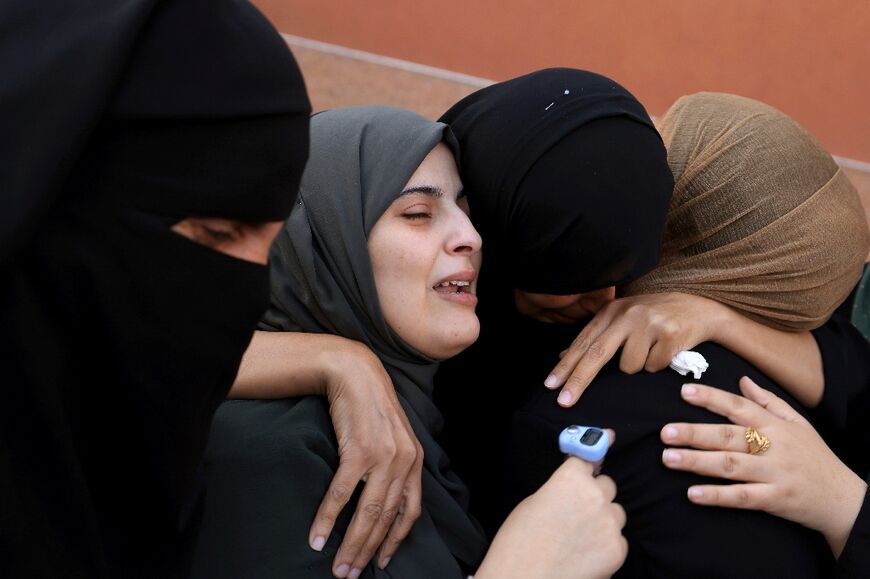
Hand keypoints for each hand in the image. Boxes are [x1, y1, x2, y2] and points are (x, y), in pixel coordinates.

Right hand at [311, 341, 423, 577]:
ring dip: (350, 544)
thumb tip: (383, 498)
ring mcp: (383, 457)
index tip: (382, 562)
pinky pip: (342, 494)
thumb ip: (395, 465)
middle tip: (350, 575)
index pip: (410, 512)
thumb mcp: (393, 436)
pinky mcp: (359, 450)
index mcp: (414, 461)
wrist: (355, 372)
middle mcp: (404, 462)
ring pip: (367, 513)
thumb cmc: (370, 406)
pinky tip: (316, 536)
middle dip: (369, 552)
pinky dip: (328, 519)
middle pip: (386, 519)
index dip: (396, 541)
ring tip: (337, 567)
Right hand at [476, 441, 626, 578]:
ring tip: (581, 537)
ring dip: (603, 520)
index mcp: (570, 479)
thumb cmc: (518, 543)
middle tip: (577, 512)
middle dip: (595, 495)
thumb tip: (574, 486)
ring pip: (615, 513)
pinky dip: (606, 545)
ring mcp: (609, 524)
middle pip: (606, 485)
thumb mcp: (533, 503)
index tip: (607, 438)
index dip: (590, 459)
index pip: (589, 457)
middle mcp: (595, 496)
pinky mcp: (618, 550)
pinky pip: (618, 539)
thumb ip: (560, 488)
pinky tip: (586, 555)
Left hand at [545, 292, 729, 406]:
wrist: (697, 308)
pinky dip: (657, 365)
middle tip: (564, 401)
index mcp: (610, 311)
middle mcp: (627, 314)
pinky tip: (665, 351)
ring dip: (637, 367)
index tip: (550, 386)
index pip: (582, 342)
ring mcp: (649, 323)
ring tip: (649, 351)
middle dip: (578, 380)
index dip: (566, 366)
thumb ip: (595, 337)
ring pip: (629, 366)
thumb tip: (564, 356)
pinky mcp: (670, 334)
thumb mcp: (621, 319)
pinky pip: (653, 367)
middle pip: (597, 353)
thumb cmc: (653, 317)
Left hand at [660, 377, 867, 556]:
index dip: (712, 398)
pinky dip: (717, 496)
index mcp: (775, 425)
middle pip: (728, 436)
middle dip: (694, 433)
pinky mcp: (775, 499)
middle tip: (665, 432)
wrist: (844, 498)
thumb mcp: (798, 423)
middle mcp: (773, 446)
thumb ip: (767, 401)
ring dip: (697, 462)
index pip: (739, 407)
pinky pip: (742, 497)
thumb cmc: (815, 457)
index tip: (684, 392)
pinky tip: (692, 494)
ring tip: (668, 458)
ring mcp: (774, 473)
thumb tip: (742, 379)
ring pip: (730, 465)